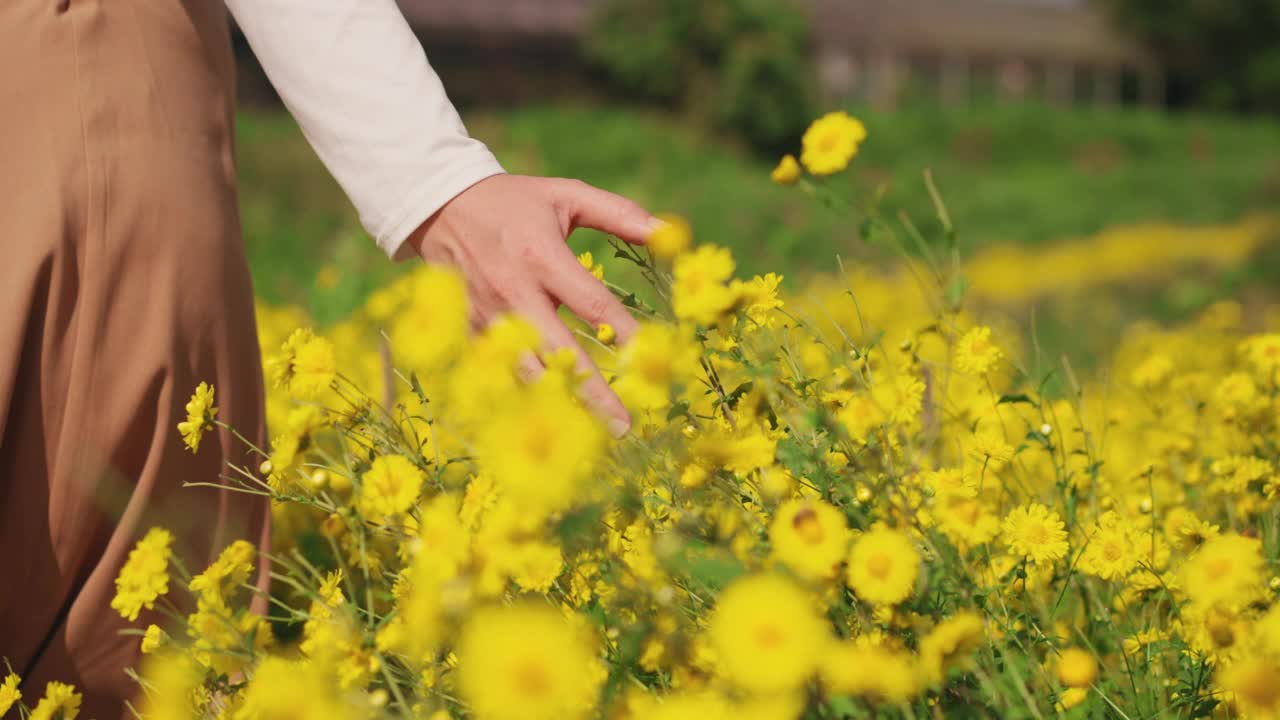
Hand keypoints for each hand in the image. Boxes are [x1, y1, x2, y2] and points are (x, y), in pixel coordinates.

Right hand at [407, 174, 657, 436]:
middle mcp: (513, 291)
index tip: (653, 360)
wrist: (439, 206)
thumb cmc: (514, 201)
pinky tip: (550, 423)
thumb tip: (668, 230)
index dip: (625, 334)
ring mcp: (488, 316)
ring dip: (558, 404)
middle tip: (624, 426)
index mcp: (540, 255)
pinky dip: (524, 399)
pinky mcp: (469, 331)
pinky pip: (499, 373)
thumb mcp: (565, 195)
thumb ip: (618, 213)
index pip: (592, 303)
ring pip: (525, 372)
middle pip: (558, 351)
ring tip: (591, 436)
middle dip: (592, 392)